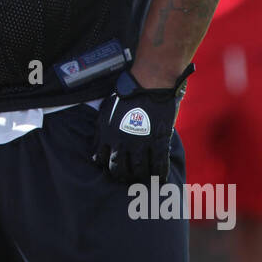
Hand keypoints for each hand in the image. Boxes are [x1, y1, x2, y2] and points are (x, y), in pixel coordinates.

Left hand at [92, 65, 193, 184]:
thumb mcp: (107, 111)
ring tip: (144, 178)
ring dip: (141, 177)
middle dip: (122, 177)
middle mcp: (122, 142)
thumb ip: (102, 129)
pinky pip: (159, 164)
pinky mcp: (159, 141)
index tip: (112, 169)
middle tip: (128, 178)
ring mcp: (141, 143)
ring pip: (139, 170)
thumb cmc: (128, 94)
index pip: (101, 160)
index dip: (106, 167)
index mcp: (107, 134)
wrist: (149, 83)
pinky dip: (160, 174)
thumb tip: (100, 146)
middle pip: (119, 170)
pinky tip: (161, 177)